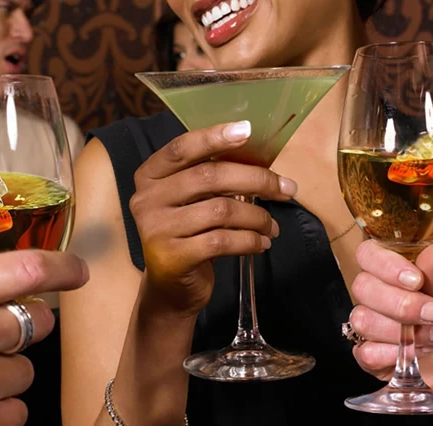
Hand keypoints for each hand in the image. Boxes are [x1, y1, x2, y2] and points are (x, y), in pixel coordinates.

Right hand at [130, 121, 296, 316]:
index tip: (248, 130)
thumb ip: (211, 179)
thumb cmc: (187, 236)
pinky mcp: (173, 257)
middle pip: (209, 176)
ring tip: (272, 226)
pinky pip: (222, 241)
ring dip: (257, 216)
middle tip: (286, 189)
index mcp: (150, 176)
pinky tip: (262, 243)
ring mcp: (156, 229)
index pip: (182, 148)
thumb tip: (261, 162)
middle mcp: (147, 199)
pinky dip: (250, 241)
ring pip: (221, 210)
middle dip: (256, 180)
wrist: (170, 289)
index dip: (215, 137)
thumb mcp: (191, 202)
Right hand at [349, 240, 432, 408]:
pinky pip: (364, 353)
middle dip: (400, 304)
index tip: (415, 281)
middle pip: (362, 287)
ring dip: (401, 332)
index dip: (385, 265)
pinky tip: (415, 354)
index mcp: (397, 271)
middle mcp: (379, 295)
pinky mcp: (371, 356)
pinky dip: (391, 354)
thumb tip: (432, 252)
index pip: (369, 254)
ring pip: (361, 319)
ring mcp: (373, 325)